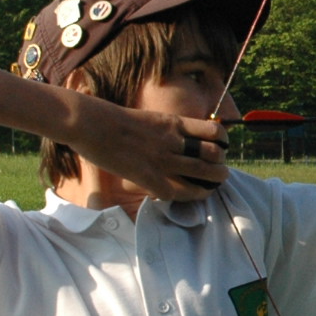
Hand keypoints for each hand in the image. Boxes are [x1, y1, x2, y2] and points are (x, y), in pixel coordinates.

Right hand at [68, 97, 227, 202]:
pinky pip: (176, 192)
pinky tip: (188, 197)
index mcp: (174, 123)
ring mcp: (162, 159)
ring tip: (214, 186)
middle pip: (212, 155)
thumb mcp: (150, 119)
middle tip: (221, 173)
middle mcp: (173, 141)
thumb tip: (178, 140)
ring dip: (212, 182)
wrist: (92, 123)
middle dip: (220, 166)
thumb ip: (167, 130)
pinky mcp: (148, 177)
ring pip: (200, 173)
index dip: (222, 142)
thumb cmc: (115, 119)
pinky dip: (186, 196)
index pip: (214, 131)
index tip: (221, 149)